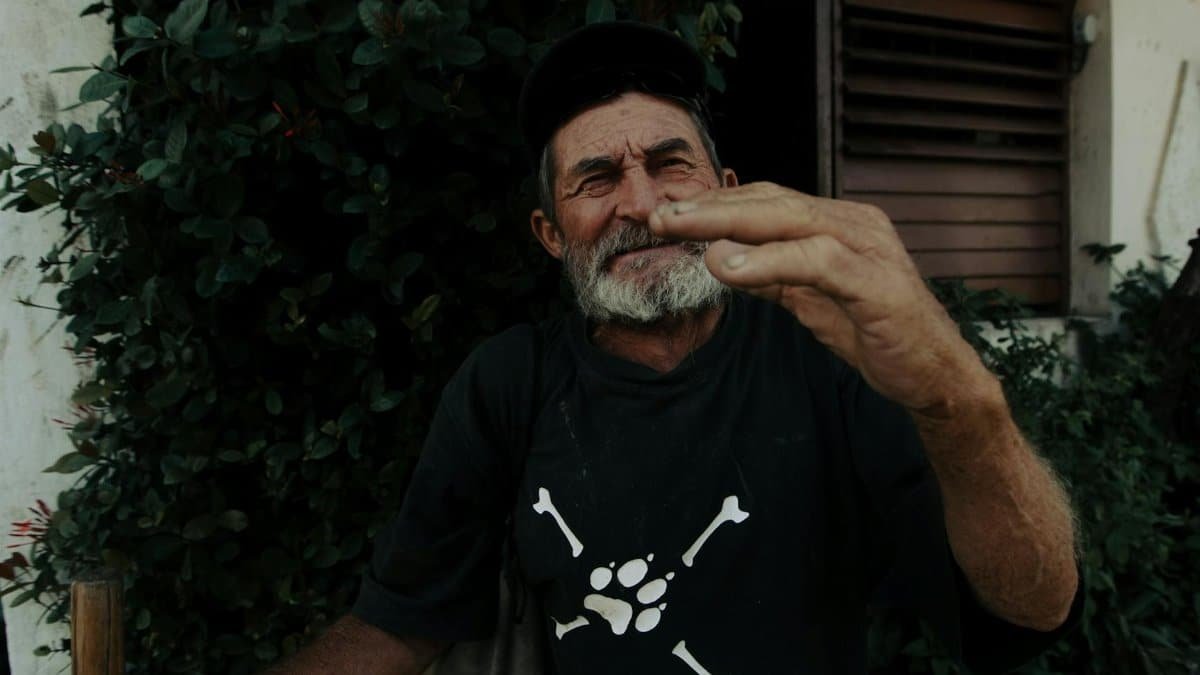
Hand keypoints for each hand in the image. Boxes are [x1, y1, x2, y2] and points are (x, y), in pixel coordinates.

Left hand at [648, 182, 994, 415]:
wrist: (935, 376)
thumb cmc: (875, 332)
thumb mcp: (810, 299)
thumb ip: (771, 276)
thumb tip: (719, 257)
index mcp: (838, 224)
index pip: (768, 201)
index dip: (717, 204)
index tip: (670, 213)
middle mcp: (855, 224)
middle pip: (772, 203)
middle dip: (712, 207)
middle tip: (661, 215)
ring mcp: (870, 248)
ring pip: (791, 221)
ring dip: (731, 223)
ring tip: (684, 232)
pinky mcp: (878, 283)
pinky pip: (817, 262)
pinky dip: (770, 260)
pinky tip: (730, 268)